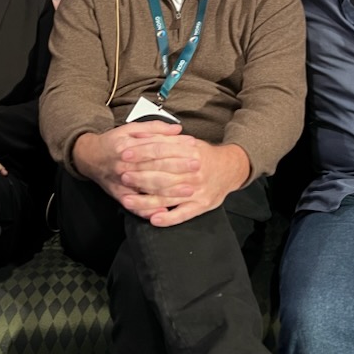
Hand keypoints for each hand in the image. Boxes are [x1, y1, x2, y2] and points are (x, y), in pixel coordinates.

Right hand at [72, 121, 184, 202]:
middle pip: (155, 167)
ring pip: (148, 188)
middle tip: (197, 167)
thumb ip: (154, 128)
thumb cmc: (113, 142)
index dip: (175, 146)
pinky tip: (165, 213)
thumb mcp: (130, 129)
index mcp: (127, 146)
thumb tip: (177, 129)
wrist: (89, 158)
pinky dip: (150, 211)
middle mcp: (124, 165)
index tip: (193, 146)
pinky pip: (136, 206)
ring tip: (189, 190)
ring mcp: (122, 182)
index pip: (155, 147)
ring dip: (170, 191)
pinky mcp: (120, 196)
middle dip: (178, 168)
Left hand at [120, 141, 249, 226]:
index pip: (161, 153)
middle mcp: (194, 173)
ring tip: (128, 200)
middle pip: (162, 175)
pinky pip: (182, 214)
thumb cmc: (205, 156)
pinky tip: (153, 218)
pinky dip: (167, 218)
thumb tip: (144, 135)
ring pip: (168, 197)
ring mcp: (197, 191)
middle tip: (123, 176)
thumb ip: (167, 139)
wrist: (231, 169)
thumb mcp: (189, 142)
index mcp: (190, 154)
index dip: (141, 153)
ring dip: (146, 200)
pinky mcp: (201, 205)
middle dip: (140, 176)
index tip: (125, 154)